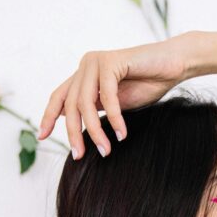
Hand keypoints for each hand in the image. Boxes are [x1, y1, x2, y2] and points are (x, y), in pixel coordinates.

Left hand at [37, 31, 196, 158]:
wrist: (174, 65)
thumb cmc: (148, 84)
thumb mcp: (115, 103)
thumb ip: (95, 109)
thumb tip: (74, 125)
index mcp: (83, 75)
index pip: (59, 97)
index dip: (49, 117)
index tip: (42, 137)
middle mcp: (86, 66)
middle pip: (70, 104)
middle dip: (73, 133)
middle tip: (80, 155)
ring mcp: (96, 61)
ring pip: (85, 103)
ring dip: (95, 131)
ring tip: (106, 150)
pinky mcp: (111, 61)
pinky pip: (107, 97)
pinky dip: (114, 118)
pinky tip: (121, 133)